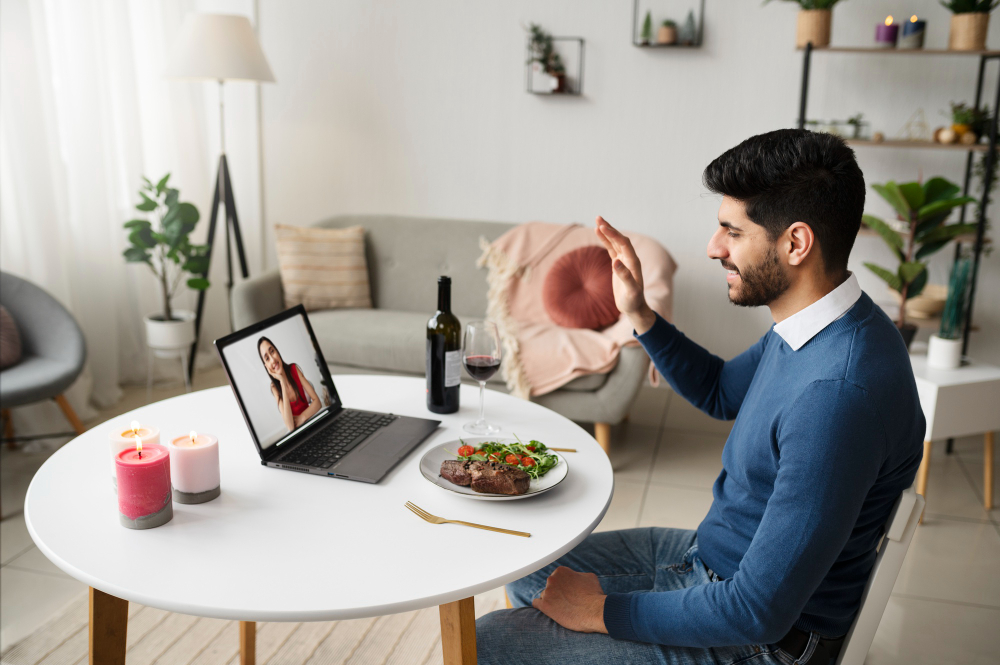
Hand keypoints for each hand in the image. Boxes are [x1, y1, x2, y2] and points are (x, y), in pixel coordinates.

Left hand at [532, 566, 607, 633]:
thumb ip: (577, 574)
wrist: (595, 611)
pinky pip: (536, 604)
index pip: (557, 578)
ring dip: (551, 601)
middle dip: (557, 593)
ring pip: (544, 596)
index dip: (564, 587)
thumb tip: (574, 576)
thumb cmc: (594, 595)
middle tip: (567, 602)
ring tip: (562, 609)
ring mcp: (547, 592)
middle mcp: (552, 579)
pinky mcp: (545, 606)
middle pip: (550, 586)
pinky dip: (541, 606)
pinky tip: (548, 610)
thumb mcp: (589, 577)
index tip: (569, 593)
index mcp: (561, 571)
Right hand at [595, 216, 655, 333]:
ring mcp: (624, 260)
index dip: (613, 235)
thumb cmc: (633, 301)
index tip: (602, 227)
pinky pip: (612, 248)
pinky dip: (606, 240)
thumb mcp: (631, 291)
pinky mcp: (619, 264)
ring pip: (615, 242)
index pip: (624, 244)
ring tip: (597, 221)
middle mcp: (630, 259)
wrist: (634, 307)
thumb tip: (616, 262)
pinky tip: (599, 233)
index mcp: (634, 263)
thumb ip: (625, 277)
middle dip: (609, 229)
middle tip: (598, 218)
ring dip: (607, 231)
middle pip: (620, 239)